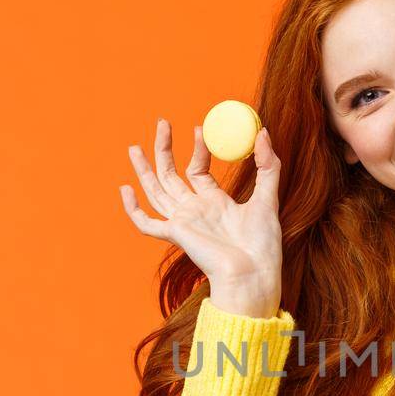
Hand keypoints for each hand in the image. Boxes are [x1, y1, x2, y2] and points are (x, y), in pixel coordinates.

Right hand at [119, 117, 283, 317]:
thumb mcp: (269, 197)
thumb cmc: (263, 244)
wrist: (254, 273)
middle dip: (164, 149)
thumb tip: (263, 132)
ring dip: (144, 170)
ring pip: (155, 192)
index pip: (198, 169)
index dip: (198, 148)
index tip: (199, 128)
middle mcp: (196, 211)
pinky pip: (148, 224)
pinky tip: (125, 189)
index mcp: (215, 203)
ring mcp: (183, 222)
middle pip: (171, 175)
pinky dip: (134, 209)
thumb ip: (268, 165)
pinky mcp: (176, 234)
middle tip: (161, 122)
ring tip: (133, 147)